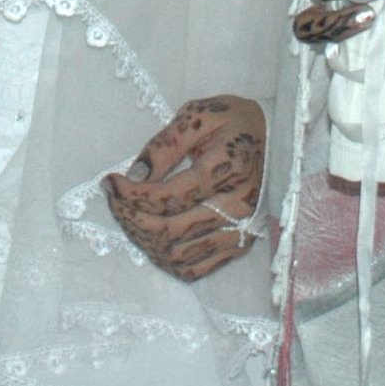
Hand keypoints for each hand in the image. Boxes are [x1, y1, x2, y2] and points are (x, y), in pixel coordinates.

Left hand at [101, 96, 265, 281]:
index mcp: (228, 169)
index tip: (110, 181)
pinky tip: (151, 238)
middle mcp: (237, 206)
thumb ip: (165, 144)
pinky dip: (165, 260)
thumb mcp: (197, 115)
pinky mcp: (238, 246)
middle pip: (170, 230)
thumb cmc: (232, 121)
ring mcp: (239, 230)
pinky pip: (195, 270)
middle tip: (114, 198)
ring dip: (143, 239)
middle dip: (130, 216)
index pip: (169, 197)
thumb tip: (136, 175)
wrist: (274, 138)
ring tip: (129, 216)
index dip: (132, 195)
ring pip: (178, 254)